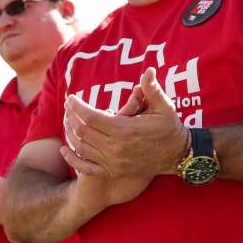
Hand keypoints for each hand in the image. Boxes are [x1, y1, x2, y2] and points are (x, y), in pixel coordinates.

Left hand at [63, 67, 188, 179]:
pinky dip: (72, 159)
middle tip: (67, 107)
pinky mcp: (113, 171)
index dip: (76, 107)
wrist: (178, 156)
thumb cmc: (170, 128)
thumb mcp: (164, 107)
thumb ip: (152, 89)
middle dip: (70, 117)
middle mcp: (115, 147)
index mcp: (124, 129)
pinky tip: (64, 150)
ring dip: (69, 134)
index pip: (90, 116)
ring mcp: (113, 162)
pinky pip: (86, 168)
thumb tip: (148, 71)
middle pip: (82, 131)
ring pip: (81, 147)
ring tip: (66, 121)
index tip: (71, 98)